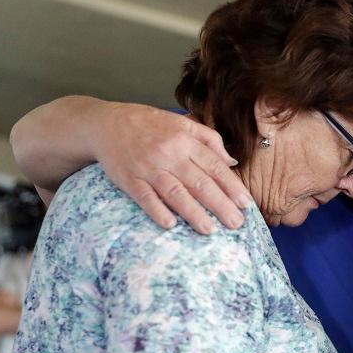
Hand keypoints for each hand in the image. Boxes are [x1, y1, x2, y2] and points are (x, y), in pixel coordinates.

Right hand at [95, 103, 250, 233]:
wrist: (107, 124)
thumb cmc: (149, 124)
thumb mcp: (181, 122)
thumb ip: (209, 139)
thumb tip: (231, 162)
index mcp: (184, 140)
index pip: (214, 166)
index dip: (231, 186)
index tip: (246, 204)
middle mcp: (168, 154)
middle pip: (199, 182)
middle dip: (220, 204)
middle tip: (236, 224)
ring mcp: (148, 167)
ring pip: (175, 192)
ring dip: (193, 213)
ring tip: (210, 230)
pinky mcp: (129, 179)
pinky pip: (145, 197)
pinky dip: (157, 211)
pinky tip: (170, 225)